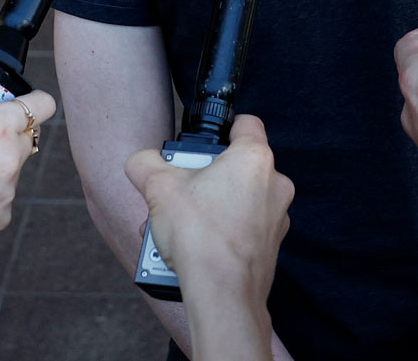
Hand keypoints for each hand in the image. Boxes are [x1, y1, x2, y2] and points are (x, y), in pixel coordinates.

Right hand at [124, 115, 293, 292]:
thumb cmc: (199, 235)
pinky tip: (194, 247)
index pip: (246, 124)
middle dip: (206, 177)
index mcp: (254, 159)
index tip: (205, 142)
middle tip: (180, 192)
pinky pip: (243, 229)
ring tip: (179, 226)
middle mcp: (275, 184)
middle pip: (236, 167)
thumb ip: (146, 164)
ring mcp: (277, 218)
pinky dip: (221, 232)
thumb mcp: (158, 187)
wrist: (221, 294)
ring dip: (211, 207)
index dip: (224, 127)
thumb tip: (141, 161)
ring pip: (239, 200)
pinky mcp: (271, 246)